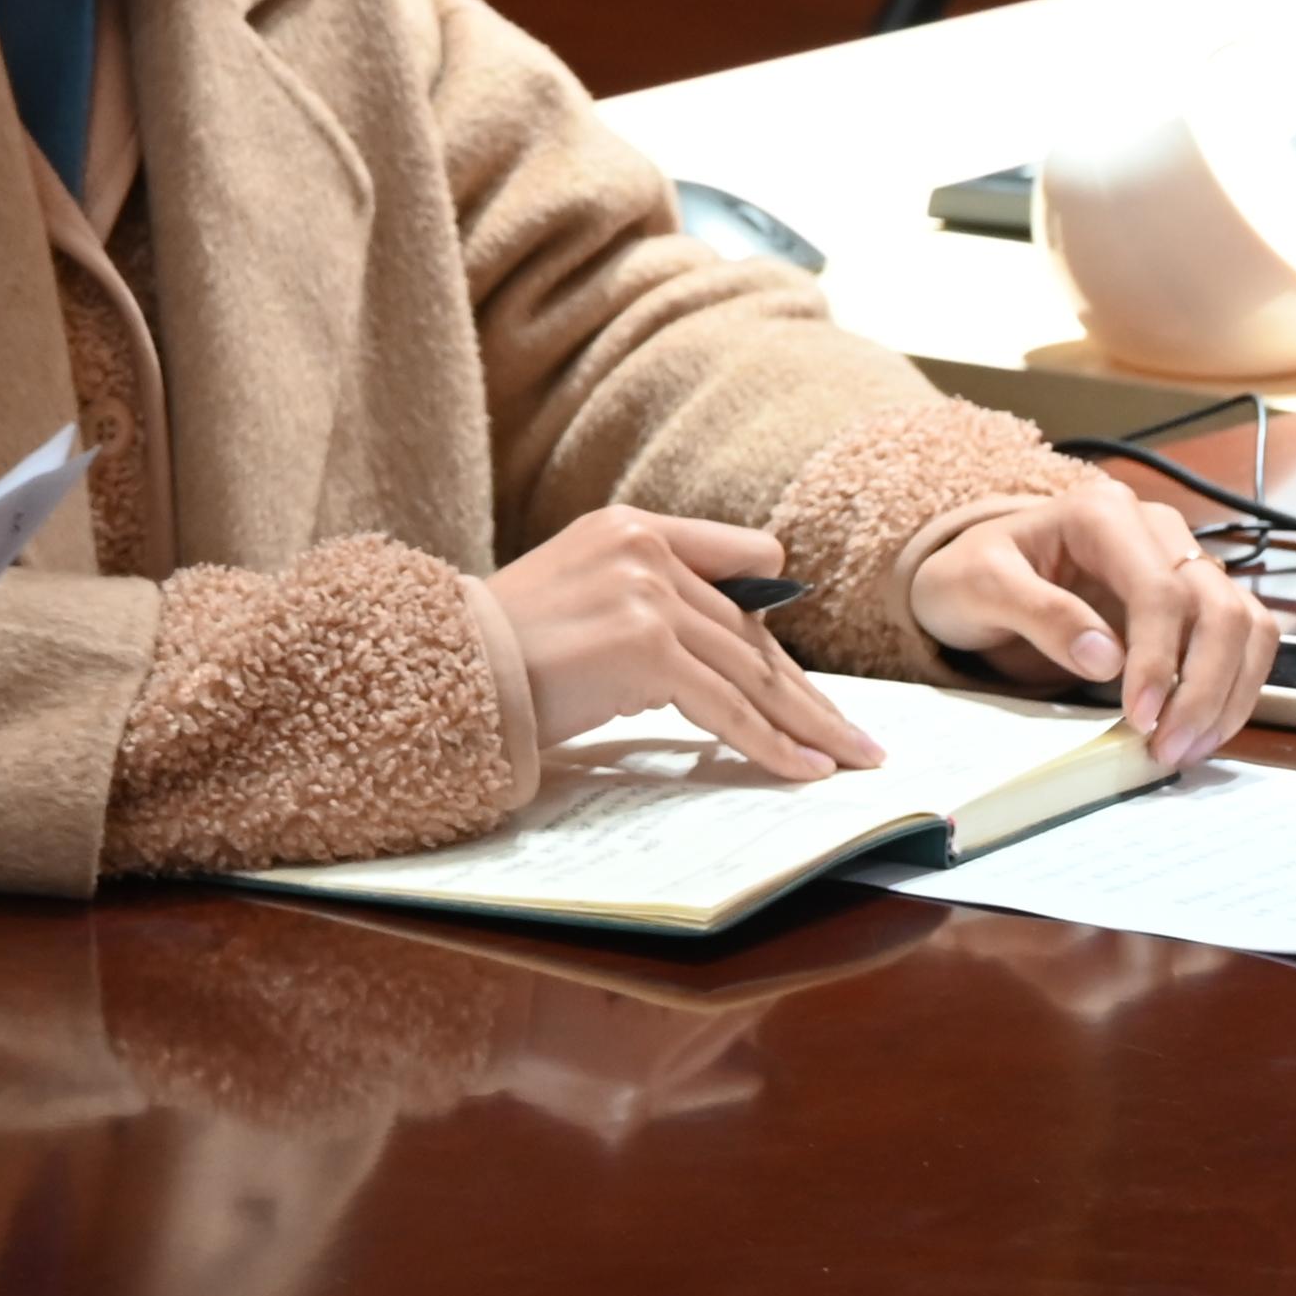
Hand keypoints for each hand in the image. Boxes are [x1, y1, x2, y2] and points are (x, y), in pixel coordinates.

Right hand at [486, 505, 888, 780]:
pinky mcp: (645, 648)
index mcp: (629, 527)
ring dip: (809, 723)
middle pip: (752, 632)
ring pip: (752, 671)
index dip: (770, 621)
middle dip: (807, 691)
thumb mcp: (577, 593)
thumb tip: (721, 656)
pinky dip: (772, 744)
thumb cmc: (498, 649)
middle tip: (854, 733)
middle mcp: (645, 551)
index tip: (797, 668)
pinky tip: (805, 768)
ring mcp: (646, 596)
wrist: (441, 669)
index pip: (740, 562)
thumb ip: (644, 600)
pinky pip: (728, 708)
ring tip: (850, 757)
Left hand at [908, 478, 1274, 766]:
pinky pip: (1244, 642)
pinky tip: (1200, 731)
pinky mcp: (1197, 600)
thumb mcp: (977, 587)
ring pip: (1246, 626)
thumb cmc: (971, 576)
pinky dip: (1234, 689)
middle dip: (1204, 686)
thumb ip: (1038, 613)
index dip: (1159, 659)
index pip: (1160, 589)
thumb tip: (1107, 659)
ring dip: (1230, 694)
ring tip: (1186, 748)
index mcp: (1103, 513)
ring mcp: (1185, 562)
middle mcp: (1158, 529)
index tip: (1140, 717)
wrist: (977, 578)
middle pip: (1219, 609)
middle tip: (1168, 748)